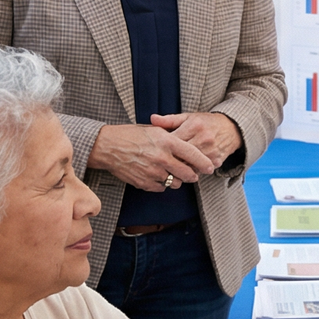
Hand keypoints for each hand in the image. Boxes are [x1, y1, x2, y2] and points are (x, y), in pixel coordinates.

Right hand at [89, 123, 212, 191]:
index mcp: (167, 141)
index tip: (210, 167)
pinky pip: (161, 188)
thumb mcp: (154, 130)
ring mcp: (153, 172)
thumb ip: (172, 137)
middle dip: (193, 175)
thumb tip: (187, 145)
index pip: (193, 154)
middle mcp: (162, 158)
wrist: (108, 146)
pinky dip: (162, 184)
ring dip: (177, 180)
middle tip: (194, 174)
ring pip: (175, 183)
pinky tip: (158, 176)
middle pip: (188, 173)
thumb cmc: (130, 135)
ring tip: (173, 174)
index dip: (205, 162)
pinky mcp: (144, 183)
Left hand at [150, 111, 241, 169]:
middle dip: (170, 161)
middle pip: (181, 155)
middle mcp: (203, 139)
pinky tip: (185, 170)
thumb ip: (170, 120)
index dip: (163, 148)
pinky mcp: (217, 161)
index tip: (155, 151)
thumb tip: (152, 119)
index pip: (173, 140)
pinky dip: (192, 171)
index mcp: (194, 126)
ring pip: (190, 166)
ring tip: (170, 169)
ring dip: (180, 168)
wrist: (232, 128)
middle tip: (160, 164)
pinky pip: (200, 170)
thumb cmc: (207, 122)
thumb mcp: (189, 117)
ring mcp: (211, 151)